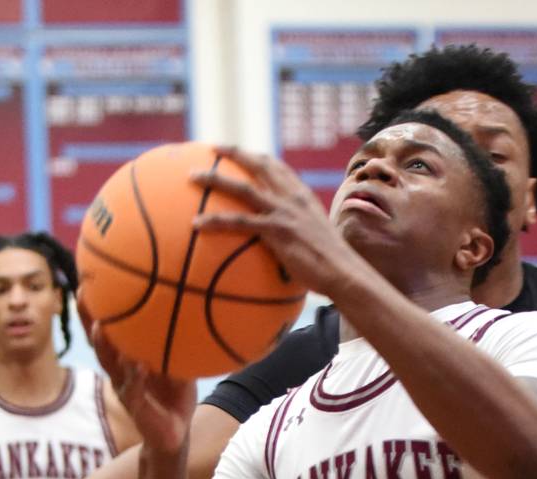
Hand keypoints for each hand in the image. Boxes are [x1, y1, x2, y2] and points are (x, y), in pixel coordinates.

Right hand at [77, 293, 196, 452]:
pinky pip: (133, 390)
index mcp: (126, 357)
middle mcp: (119, 370)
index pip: (107, 328)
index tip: (88, 278)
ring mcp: (125, 388)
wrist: (176, 433)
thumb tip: (188, 309)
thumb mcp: (177, 364)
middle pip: (98, 341)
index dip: (95, 307)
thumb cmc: (174, 394)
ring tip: (100, 326)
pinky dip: (134, 377)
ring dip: (103, 346)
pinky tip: (137, 365)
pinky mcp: (137, 408)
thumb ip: (175, 343)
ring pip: (110, 365)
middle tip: (83, 292)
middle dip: (88, 318)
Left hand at [190, 147, 360, 297]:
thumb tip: (285, 245)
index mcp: (302, 196)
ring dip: (215, 179)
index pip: (276, 167)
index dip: (255, 156)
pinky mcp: (276, 231)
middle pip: (258, 165)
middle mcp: (292, 197)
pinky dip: (215, 221)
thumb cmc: (331, 265)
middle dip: (233, 153)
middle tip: (210, 149)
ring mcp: (283, 212)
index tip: (238, 151)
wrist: (343, 272)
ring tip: (192, 177)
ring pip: (242, 188)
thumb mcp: (316, 240)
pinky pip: (239, 223)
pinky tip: (196, 223)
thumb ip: (299, 233)